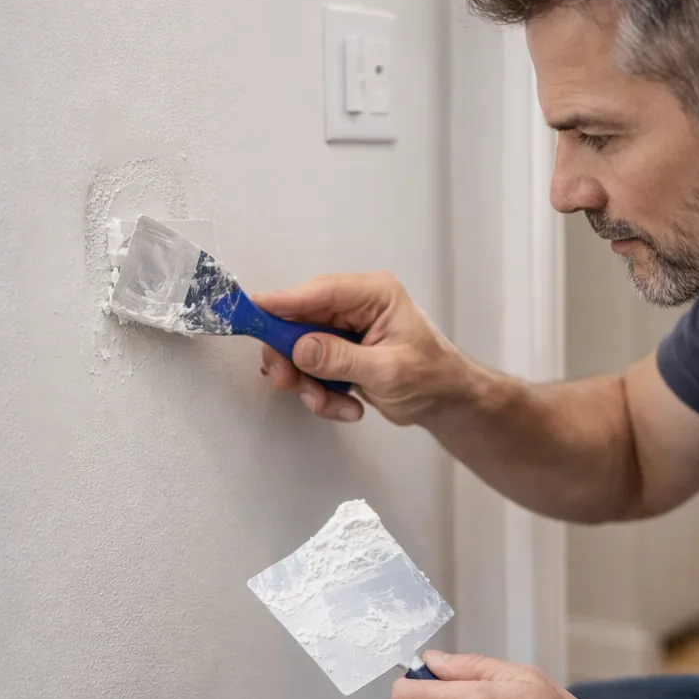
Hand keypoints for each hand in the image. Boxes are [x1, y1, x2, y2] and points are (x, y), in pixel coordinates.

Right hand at [254, 272, 467, 423]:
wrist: (447, 402)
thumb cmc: (432, 378)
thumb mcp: (388, 371)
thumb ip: (342, 360)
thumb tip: (300, 348)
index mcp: (374, 294)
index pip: (320, 291)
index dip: (283, 303)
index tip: (252, 313)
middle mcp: (356, 306)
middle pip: (299, 321)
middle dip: (293, 358)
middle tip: (292, 384)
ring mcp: (345, 330)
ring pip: (300, 350)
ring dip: (310, 384)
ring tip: (336, 406)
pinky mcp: (338, 352)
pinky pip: (311, 370)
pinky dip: (321, 393)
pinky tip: (348, 407)